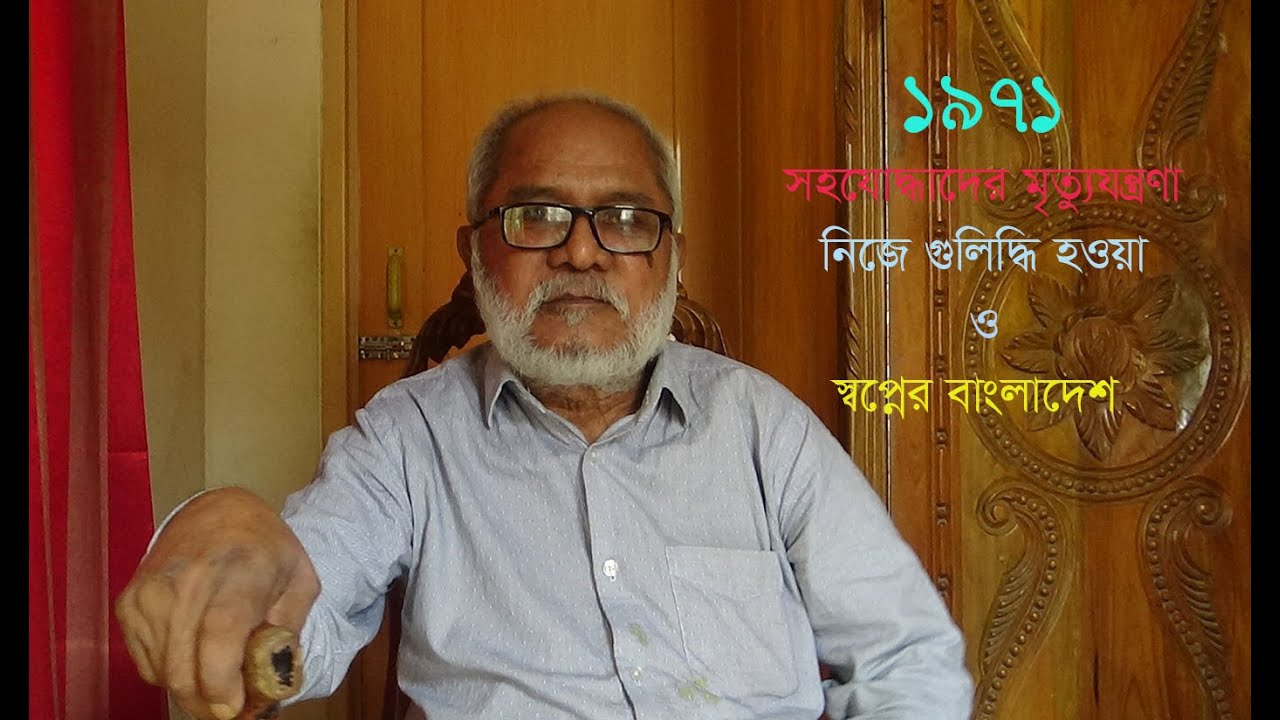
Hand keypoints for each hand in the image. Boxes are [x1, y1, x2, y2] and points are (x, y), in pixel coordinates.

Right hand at [114, 487, 319, 719]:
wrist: (216, 512)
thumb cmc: (265, 549)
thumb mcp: (300, 580)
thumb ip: (290, 631)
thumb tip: (274, 680)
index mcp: (239, 570)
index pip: (218, 637)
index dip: (222, 681)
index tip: (233, 706)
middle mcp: (187, 580)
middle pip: (183, 664)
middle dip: (207, 700)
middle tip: (229, 706)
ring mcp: (151, 591)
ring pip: (162, 669)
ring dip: (190, 688)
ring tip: (217, 678)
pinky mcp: (128, 603)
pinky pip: (145, 661)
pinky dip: (170, 671)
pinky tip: (193, 656)